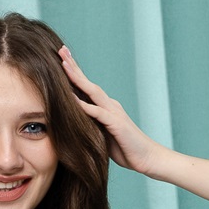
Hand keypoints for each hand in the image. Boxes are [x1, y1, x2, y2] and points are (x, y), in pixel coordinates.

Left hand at [58, 47, 163, 174]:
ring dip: (77, 78)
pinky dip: (85, 106)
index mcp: (105, 108)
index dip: (74, 74)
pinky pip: (98, 113)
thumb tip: (74, 127)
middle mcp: (109, 105)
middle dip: (74, 67)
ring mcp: (114, 113)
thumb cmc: (125, 149)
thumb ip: (91, 127)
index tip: (61, 59)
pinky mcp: (117, 124)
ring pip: (92, 92)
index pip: (86, 88)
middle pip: (88, 83)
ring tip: (64, 65)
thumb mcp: (102, 136)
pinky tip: (73, 99)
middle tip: (61, 50)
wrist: (146, 158)